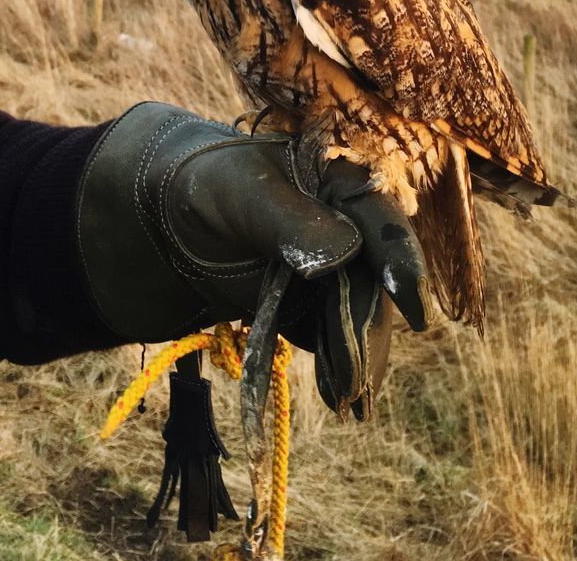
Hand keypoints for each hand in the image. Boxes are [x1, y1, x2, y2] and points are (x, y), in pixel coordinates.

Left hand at [75, 103, 433, 417]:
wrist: (162, 215)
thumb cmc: (205, 185)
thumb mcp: (241, 192)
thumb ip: (291, 219)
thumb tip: (346, 253)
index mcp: (338, 180)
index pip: (379, 220)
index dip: (401, 263)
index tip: (414, 309)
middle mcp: (346, 224)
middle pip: (372, 279)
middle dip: (366, 328)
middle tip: (356, 376)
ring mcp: (331, 268)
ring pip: (357, 314)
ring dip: (355, 355)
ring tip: (347, 396)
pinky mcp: (310, 302)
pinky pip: (331, 335)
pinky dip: (335, 363)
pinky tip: (336, 393)